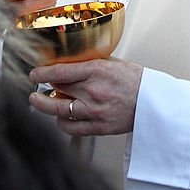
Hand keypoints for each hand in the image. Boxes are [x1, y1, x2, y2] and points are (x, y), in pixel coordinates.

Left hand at [28, 59, 143, 135]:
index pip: (60, 72)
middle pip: (57, 89)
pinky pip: (71, 127)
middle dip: (42, 86)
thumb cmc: (137, 82)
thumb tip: (70, 62)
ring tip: (39, 101)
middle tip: (36, 86)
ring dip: (44, 105)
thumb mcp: (114, 63)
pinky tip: (59, 117)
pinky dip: (61, 122)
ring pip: (58, 110)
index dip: (42, 73)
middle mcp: (94, 91)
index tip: (34, 73)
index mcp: (98, 71)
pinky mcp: (98, 127)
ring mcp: (95, 111)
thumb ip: (92, 63)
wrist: (154, 103)